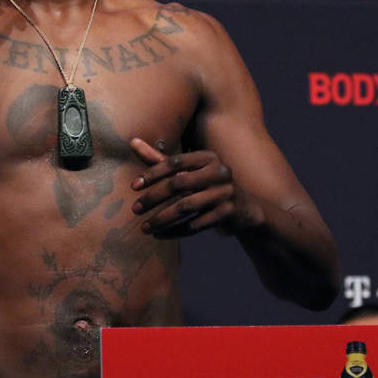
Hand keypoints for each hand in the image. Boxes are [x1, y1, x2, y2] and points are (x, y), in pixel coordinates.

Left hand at [129, 138, 260, 237]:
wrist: (244, 209)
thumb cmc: (206, 185)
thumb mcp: (186, 171)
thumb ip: (160, 159)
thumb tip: (132, 142)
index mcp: (207, 157)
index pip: (175, 162)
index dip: (152, 173)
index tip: (133, 187)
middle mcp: (218, 172)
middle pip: (179, 183)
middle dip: (154, 198)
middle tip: (135, 209)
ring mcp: (225, 193)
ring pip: (186, 207)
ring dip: (162, 218)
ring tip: (144, 227)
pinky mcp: (228, 213)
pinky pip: (196, 225)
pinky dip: (175, 231)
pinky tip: (159, 235)